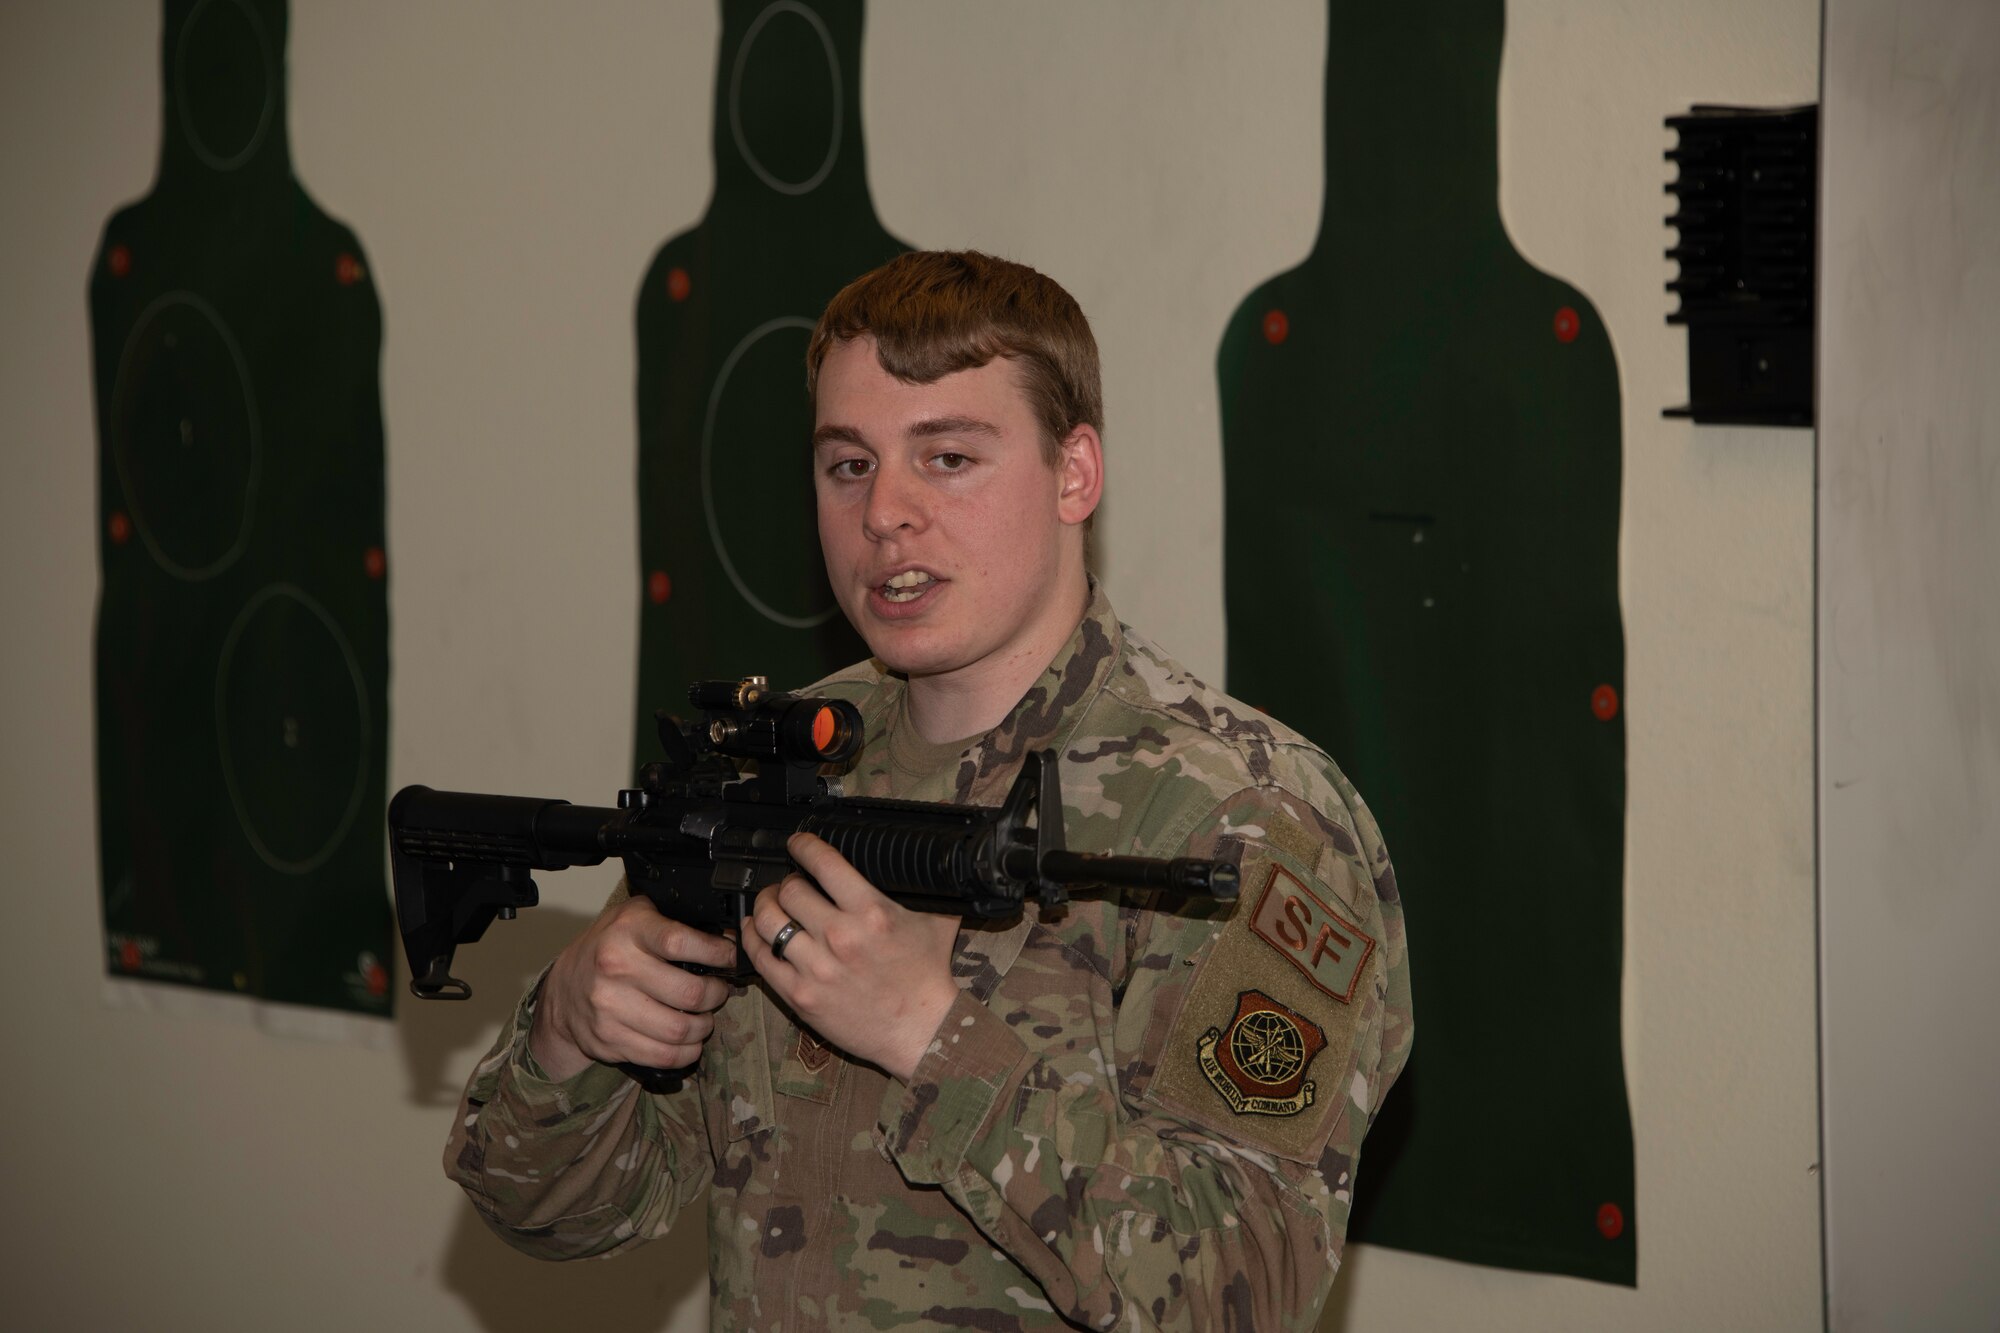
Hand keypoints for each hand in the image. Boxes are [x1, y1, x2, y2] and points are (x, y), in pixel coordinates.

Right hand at [528, 893, 736, 1081]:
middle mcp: (616, 969)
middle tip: (719, 992)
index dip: (716, 953)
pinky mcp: (609, 1040)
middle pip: (689, 993)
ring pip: (680, 1030)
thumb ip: (673, 919)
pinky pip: (662, 1055)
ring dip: (704, 1027)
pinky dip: (686, 1052)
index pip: (681, 942)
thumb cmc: (609, 947)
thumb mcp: (635, 917)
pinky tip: (690, 1041)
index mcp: (628, 932)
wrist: (564, 988)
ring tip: (705, 1018)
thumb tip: (727, 935)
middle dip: (717, 995)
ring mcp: (610, 1008)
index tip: (730, 957)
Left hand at [741, 832, 960, 1081]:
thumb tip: (930, 857)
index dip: (804, 846)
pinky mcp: (800, 995)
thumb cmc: (928, 976)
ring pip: (767, 921)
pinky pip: (760, 959)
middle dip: (787, 881)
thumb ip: (927, 886)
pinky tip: (754, 930)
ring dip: (765, 905)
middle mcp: (839, 937)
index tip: (798, 843)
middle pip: (789, 890)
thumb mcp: (937, 920)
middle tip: (791, 883)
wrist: (920, 1030)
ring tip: (771, 904)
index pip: (823, 863)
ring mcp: (815, 968)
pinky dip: (751, 939)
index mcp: (871, 912)